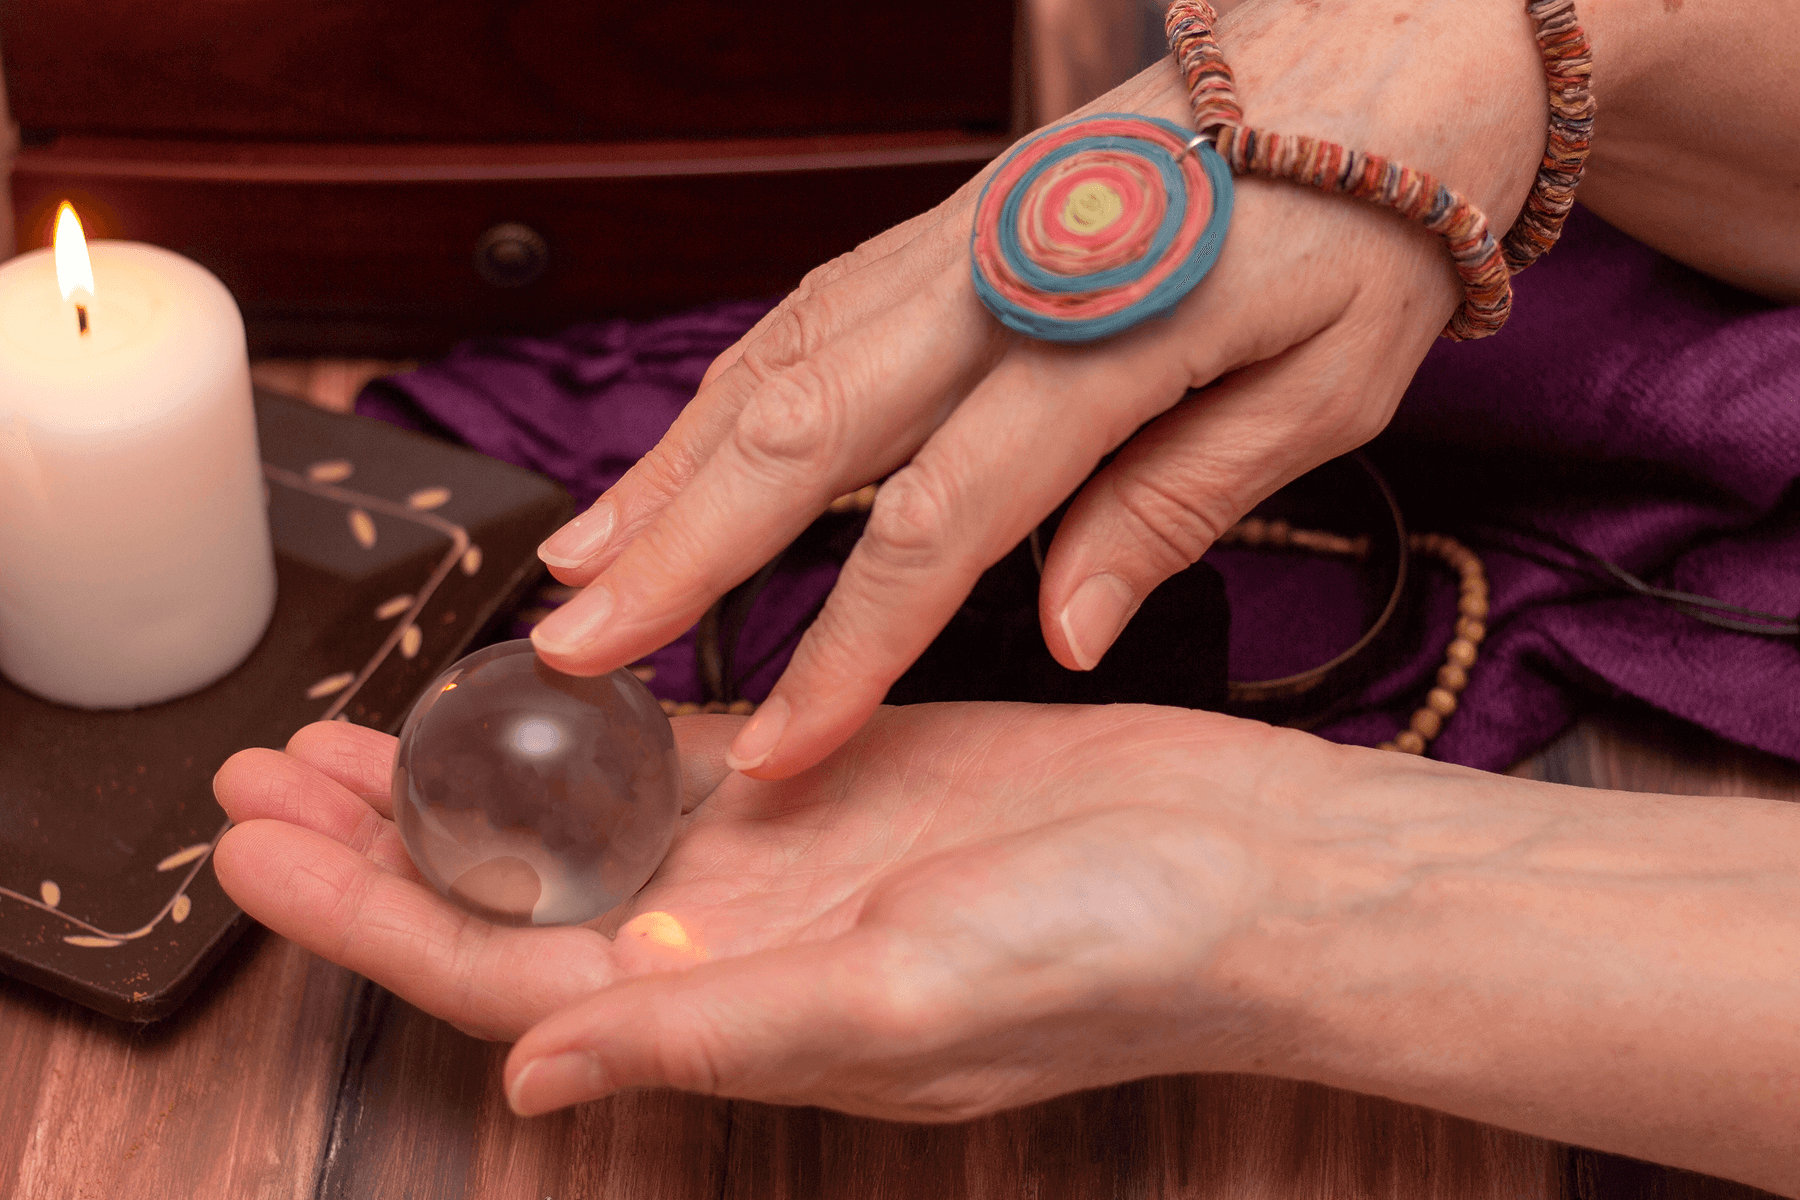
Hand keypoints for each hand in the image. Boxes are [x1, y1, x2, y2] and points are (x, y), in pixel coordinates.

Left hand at [212, 705, 1353, 1116]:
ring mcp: (776, 862)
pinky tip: (514, 689)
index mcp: (736, 1022)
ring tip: (343, 732)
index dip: (370, 920)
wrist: (1239, 865)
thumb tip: (528, 1080)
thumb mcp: (902, 1002)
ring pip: (571, 820)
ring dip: (459, 779)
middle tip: (257, 775)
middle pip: (510, 899)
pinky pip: (669, 754)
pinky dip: (582, 723)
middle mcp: (734, 951)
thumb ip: (711, 1034)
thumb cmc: (1106, 950)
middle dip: (374, 847)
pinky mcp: (825, 777)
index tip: (256, 855)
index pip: (506, 976)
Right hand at [526, 0, 1547, 778]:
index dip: (853, 642)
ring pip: (778, 359)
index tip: (783, 743)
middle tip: (575, 648)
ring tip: (584, 567)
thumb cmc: (1368, 232)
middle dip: (679, 550)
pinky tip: (671, 463)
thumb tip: (1064, 632)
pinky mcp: (939, 223)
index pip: (945, 517)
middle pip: (806, 426)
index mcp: (1108, 334)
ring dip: (670, 468)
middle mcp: (1000, 276)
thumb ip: (1174, 507)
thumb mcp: (1323, 393)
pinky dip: (722, 397)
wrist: (1368, 60)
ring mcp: (956, 237)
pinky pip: (804, 316)